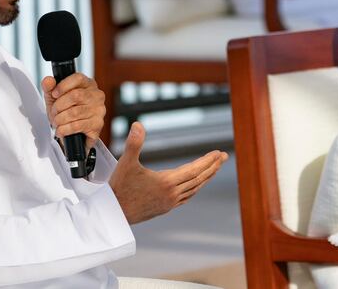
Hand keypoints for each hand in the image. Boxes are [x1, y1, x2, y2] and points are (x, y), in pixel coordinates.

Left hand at [41, 73, 104, 152]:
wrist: (72, 133)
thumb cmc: (65, 110)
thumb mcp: (54, 97)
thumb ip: (49, 87)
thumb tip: (48, 80)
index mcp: (87, 84)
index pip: (78, 78)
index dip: (63, 86)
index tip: (54, 94)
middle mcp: (96, 95)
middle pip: (76, 95)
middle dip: (59, 106)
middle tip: (53, 112)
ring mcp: (99, 110)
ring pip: (75, 112)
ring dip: (60, 119)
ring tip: (56, 122)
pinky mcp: (97, 124)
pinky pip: (77, 126)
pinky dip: (64, 129)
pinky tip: (60, 130)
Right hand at [109, 122, 226, 223]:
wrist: (114, 213)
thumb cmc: (119, 187)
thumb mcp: (126, 162)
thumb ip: (134, 143)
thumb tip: (137, 124)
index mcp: (167, 182)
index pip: (194, 169)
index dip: (207, 161)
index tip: (218, 153)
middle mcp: (172, 194)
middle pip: (198, 179)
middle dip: (212, 167)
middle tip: (224, 157)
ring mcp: (170, 203)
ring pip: (194, 189)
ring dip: (206, 178)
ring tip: (214, 169)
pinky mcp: (165, 208)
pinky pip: (187, 197)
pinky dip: (195, 188)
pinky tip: (195, 186)